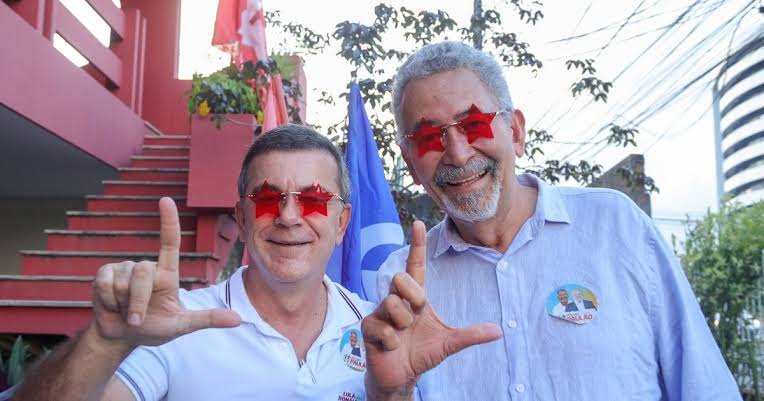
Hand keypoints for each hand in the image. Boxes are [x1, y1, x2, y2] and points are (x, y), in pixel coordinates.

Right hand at [91, 197, 240, 347]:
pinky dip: (107, 302)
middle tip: (137, 319)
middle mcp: (146, 267)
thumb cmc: (154, 329)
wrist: (121, 337)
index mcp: (167, 274)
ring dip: (124, 305)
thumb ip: (206, 319)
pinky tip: (110, 306)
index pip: (169, 243)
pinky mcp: (104, 274)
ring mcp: (124, 269)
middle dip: (138, 302)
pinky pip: (105, 284)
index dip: (168, 221)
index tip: (166, 200)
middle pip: (143, 273)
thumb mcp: (181, 326)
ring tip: (125, 311)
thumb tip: (238, 320)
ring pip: (123, 282)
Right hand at [361, 221, 501, 399]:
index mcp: (415, 298)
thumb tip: (499, 331)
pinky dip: (391, 341)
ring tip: (402, 336)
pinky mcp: (368, 327)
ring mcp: (380, 313)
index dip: (417, 245)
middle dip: (413, 296)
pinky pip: (382, 327)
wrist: (401, 377)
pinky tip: (391, 346)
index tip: (418, 223)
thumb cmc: (421, 353)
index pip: (415, 266)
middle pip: (400, 278)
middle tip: (415, 315)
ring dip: (402, 324)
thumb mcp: (449, 343)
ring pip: (391, 304)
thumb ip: (471, 335)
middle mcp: (396, 300)